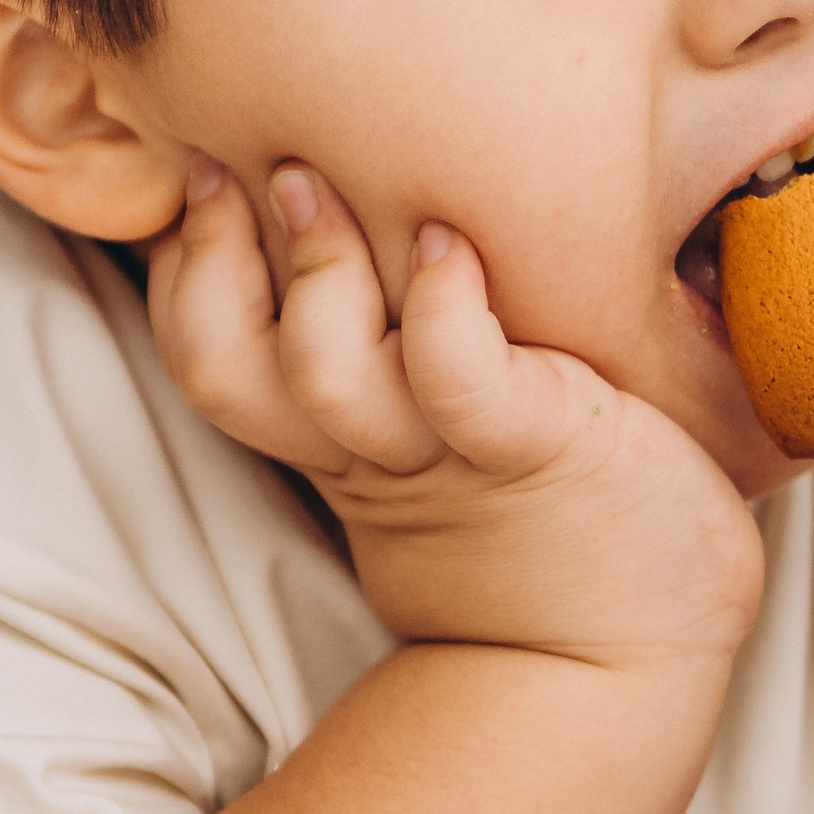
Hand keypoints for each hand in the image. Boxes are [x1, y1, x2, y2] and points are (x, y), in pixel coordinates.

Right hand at [149, 156, 762, 675]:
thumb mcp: (458, 442)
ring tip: (310, 177)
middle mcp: (373, 446)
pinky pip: (457, 377)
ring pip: (321, 367)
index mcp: (343, 441)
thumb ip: (417, 357)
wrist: (629, 655)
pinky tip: (447, 245)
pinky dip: (439, 307)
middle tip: (219, 157)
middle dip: (207, 261)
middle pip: (226, 364)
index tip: (199, 174)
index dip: (184, 272)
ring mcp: (447, 450)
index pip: (210, 356)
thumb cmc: (561, 529)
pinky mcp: (532, 444)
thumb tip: (409, 229)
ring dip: (313, 268)